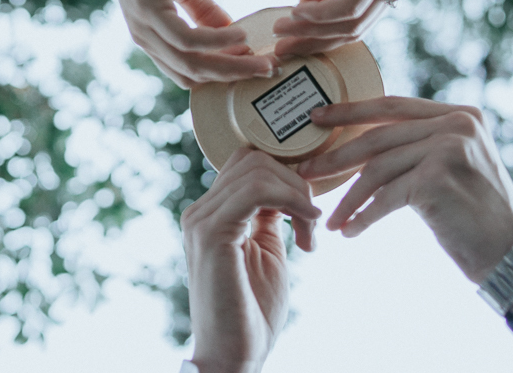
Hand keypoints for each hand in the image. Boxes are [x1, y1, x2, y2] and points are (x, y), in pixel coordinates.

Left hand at [95, 0, 276, 88]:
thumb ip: (204, 10)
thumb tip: (232, 33)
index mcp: (153, 36)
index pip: (189, 73)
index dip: (221, 78)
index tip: (255, 70)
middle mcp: (146, 38)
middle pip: (194, 75)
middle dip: (233, 77)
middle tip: (267, 72)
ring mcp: (145, 26)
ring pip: (192, 63)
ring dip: (231, 65)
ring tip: (261, 60)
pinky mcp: (149, 7)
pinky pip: (187, 38)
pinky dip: (217, 41)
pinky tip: (239, 34)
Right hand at [181, 148, 319, 372]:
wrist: (233, 356)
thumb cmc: (251, 310)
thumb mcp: (266, 251)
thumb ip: (268, 217)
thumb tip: (284, 189)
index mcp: (211, 214)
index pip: (247, 163)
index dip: (286, 176)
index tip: (308, 211)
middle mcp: (200, 212)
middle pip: (255, 160)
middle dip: (296, 184)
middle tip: (313, 225)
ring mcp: (202, 221)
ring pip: (259, 170)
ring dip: (298, 196)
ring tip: (310, 233)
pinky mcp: (212, 234)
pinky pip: (256, 191)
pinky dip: (291, 201)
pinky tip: (306, 229)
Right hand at [273, 0, 413, 55]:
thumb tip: (302, 16)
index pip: (355, 26)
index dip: (320, 40)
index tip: (287, 45)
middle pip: (354, 31)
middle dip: (313, 44)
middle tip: (278, 51)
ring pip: (351, 24)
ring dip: (311, 31)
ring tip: (279, 31)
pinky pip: (348, 7)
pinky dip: (319, 15)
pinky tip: (295, 13)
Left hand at [297, 97, 512, 283]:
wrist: (512, 254)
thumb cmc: (476, 215)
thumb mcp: (453, 165)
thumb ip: (421, 145)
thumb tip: (362, 143)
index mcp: (460, 114)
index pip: (393, 105)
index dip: (351, 110)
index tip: (317, 118)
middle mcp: (458, 124)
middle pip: (379, 136)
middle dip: (337, 155)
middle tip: (305, 171)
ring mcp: (449, 147)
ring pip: (378, 168)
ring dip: (348, 197)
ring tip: (329, 218)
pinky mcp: (438, 178)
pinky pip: (386, 196)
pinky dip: (364, 215)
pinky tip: (350, 231)